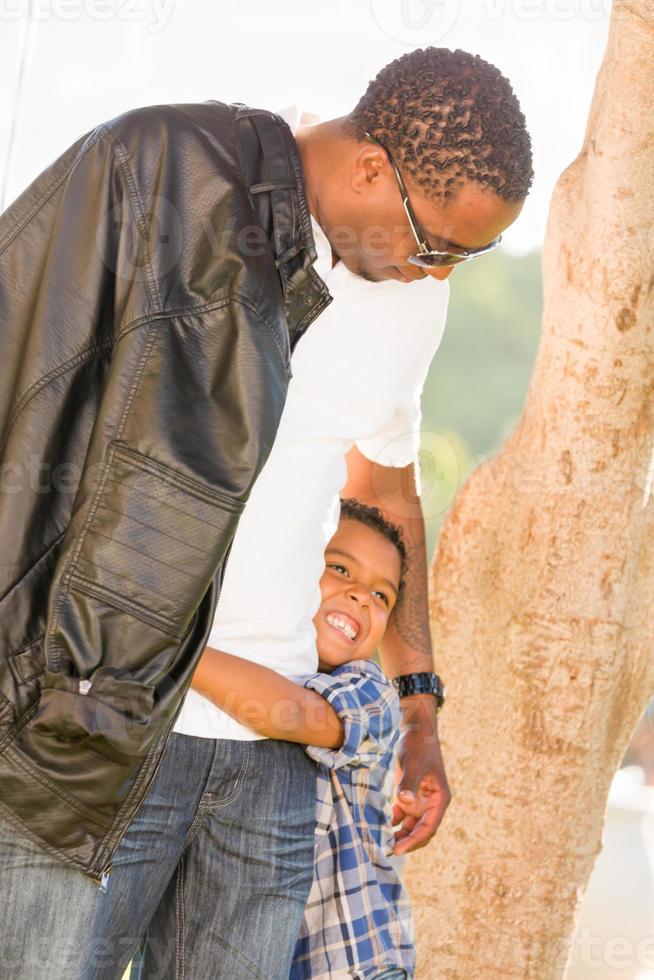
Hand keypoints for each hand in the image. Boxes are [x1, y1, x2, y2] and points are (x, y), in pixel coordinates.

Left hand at [390, 696, 450, 854]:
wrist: (415, 730)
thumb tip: (405, 802)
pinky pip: (403, 816)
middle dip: (407, 841)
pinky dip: (393, 822)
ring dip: (399, 834)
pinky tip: (380, 826)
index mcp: (440, 799)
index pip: (429, 828)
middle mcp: (432, 804)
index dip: (414, 840)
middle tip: (387, 850)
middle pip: (421, 831)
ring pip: (411, 826)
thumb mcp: (414, 763)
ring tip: (381, 842)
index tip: (398, 848)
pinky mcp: (410, 796)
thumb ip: (409, 783)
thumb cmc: (418, 746)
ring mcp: (421, 801)